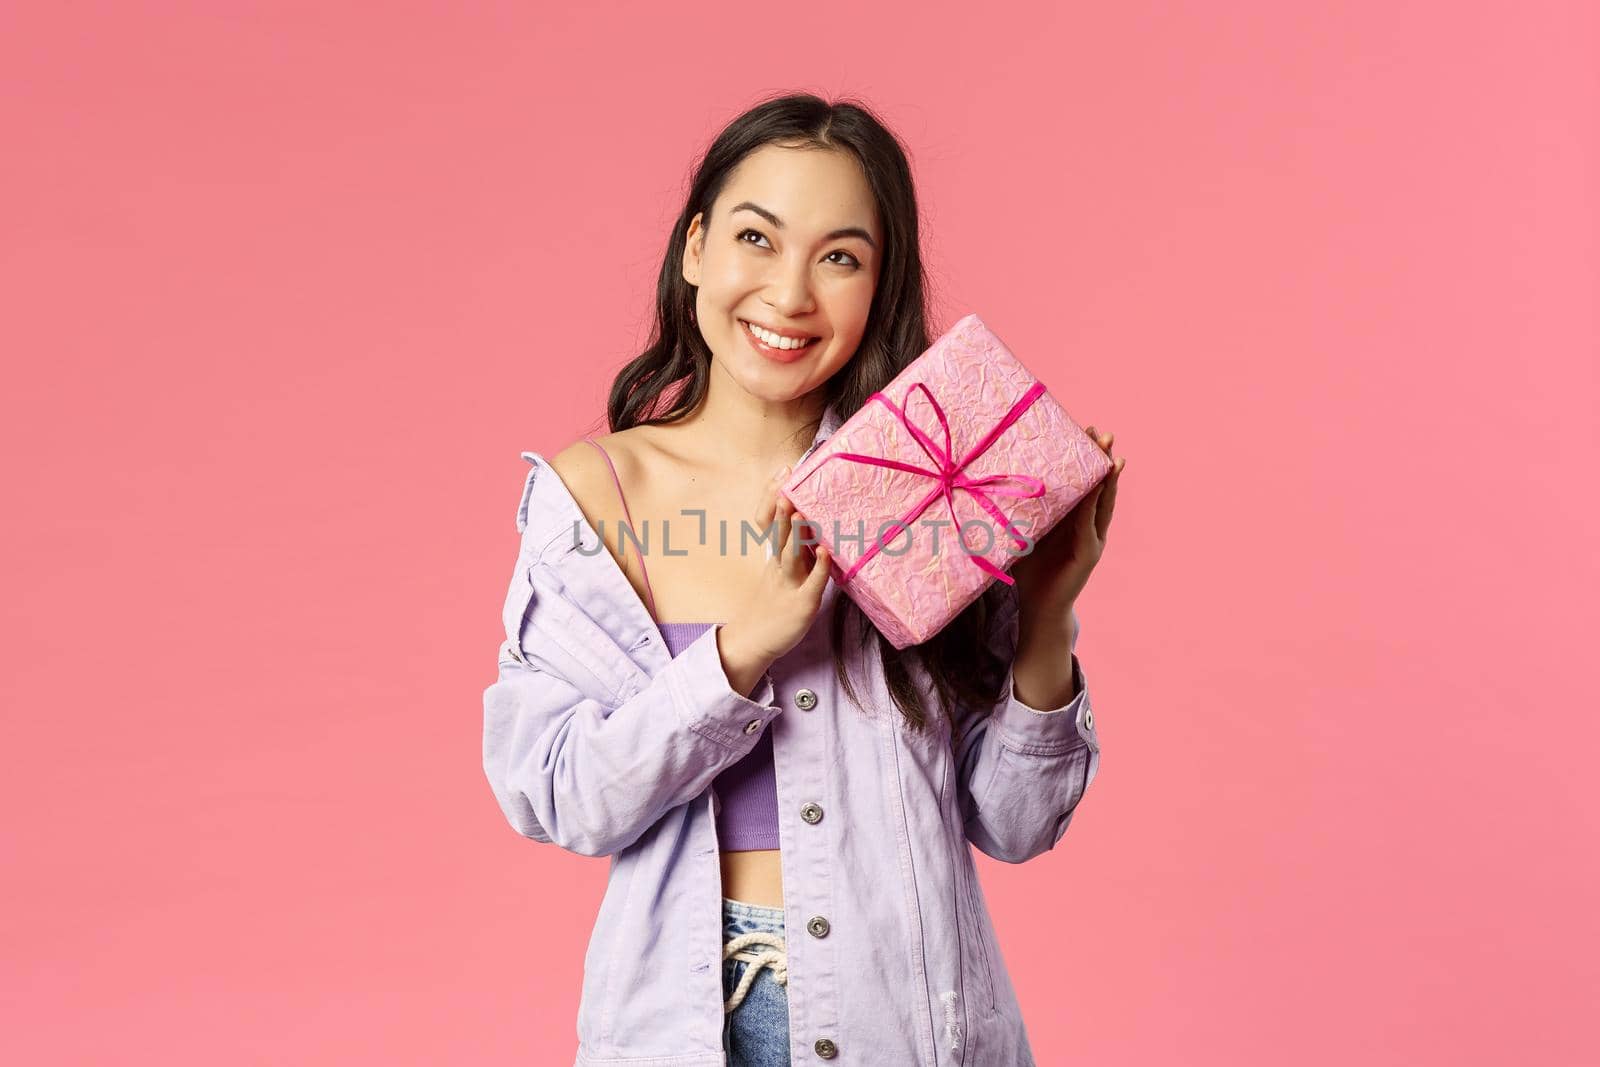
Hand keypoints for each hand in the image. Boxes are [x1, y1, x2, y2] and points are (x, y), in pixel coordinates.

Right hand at [719, 466, 832, 680]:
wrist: (754, 642)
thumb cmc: (773, 605)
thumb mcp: (778, 573)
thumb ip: (791, 550)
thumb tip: (812, 528)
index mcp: (774, 558)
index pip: (772, 522)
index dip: (775, 498)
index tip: (782, 472)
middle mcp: (779, 568)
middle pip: (778, 534)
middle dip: (782, 509)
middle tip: (785, 483)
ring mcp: (789, 585)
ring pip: (790, 556)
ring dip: (796, 534)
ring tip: (800, 512)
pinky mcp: (802, 605)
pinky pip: (811, 583)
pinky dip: (819, 567)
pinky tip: (826, 552)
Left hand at [1009, 426, 1122, 631]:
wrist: (1037, 608)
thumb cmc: (1029, 572)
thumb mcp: (1024, 534)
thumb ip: (1022, 512)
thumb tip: (994, 482)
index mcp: (1074, 519)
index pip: (1085, 482)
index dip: (1089, 459)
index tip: (1088, 431)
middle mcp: (1088, 526)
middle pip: (1101, 487)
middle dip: (1104, 460)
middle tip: (1106, 434)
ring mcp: (1092, 540)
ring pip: (1104, 504)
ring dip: (1109, 480)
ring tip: (1116, 458)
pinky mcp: (1088, 555)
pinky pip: (1091, 526)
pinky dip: (1094, 507)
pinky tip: (1097, 490)